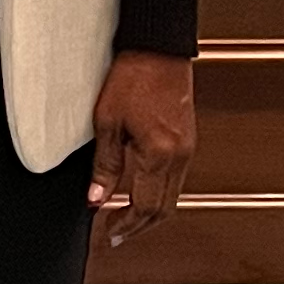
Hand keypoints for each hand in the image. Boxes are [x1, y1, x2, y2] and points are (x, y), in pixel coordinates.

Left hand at [89, 50, 195, 245]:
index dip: (126, 226)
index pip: (145, 207)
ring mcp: (188, 149)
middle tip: (116, 235)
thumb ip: (104, 164)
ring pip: (173, 196)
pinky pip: (176, 179)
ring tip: (126, 219)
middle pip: (164, 210)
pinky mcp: (188, 140)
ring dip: (151, 213)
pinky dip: (160, 192)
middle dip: (140, 227)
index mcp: (160, 154)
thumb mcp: (107, 120)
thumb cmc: (132, 76)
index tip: (109, 235)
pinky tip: (143, 190)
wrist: (158, 47)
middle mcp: (180, 156)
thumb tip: (95, 198)